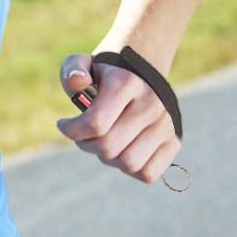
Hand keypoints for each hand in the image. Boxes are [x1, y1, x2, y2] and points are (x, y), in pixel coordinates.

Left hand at [55, 53, 182, 184]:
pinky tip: (119, 150)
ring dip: (107, 158)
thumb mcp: (82, 62)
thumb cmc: (103, 73)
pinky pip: (147, 173)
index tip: (63, 124)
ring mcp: (166, 123)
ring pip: (129, 163)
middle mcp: (151, 103)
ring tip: (101, 141)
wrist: (140, 71)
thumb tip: (77, 82)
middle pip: (109, 147)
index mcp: (126, 81)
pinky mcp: (174, 141)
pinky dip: (128, 168)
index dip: (72, 130)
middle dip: (86, 144)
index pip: (96, 122)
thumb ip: (72, 70)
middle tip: (81, 134)